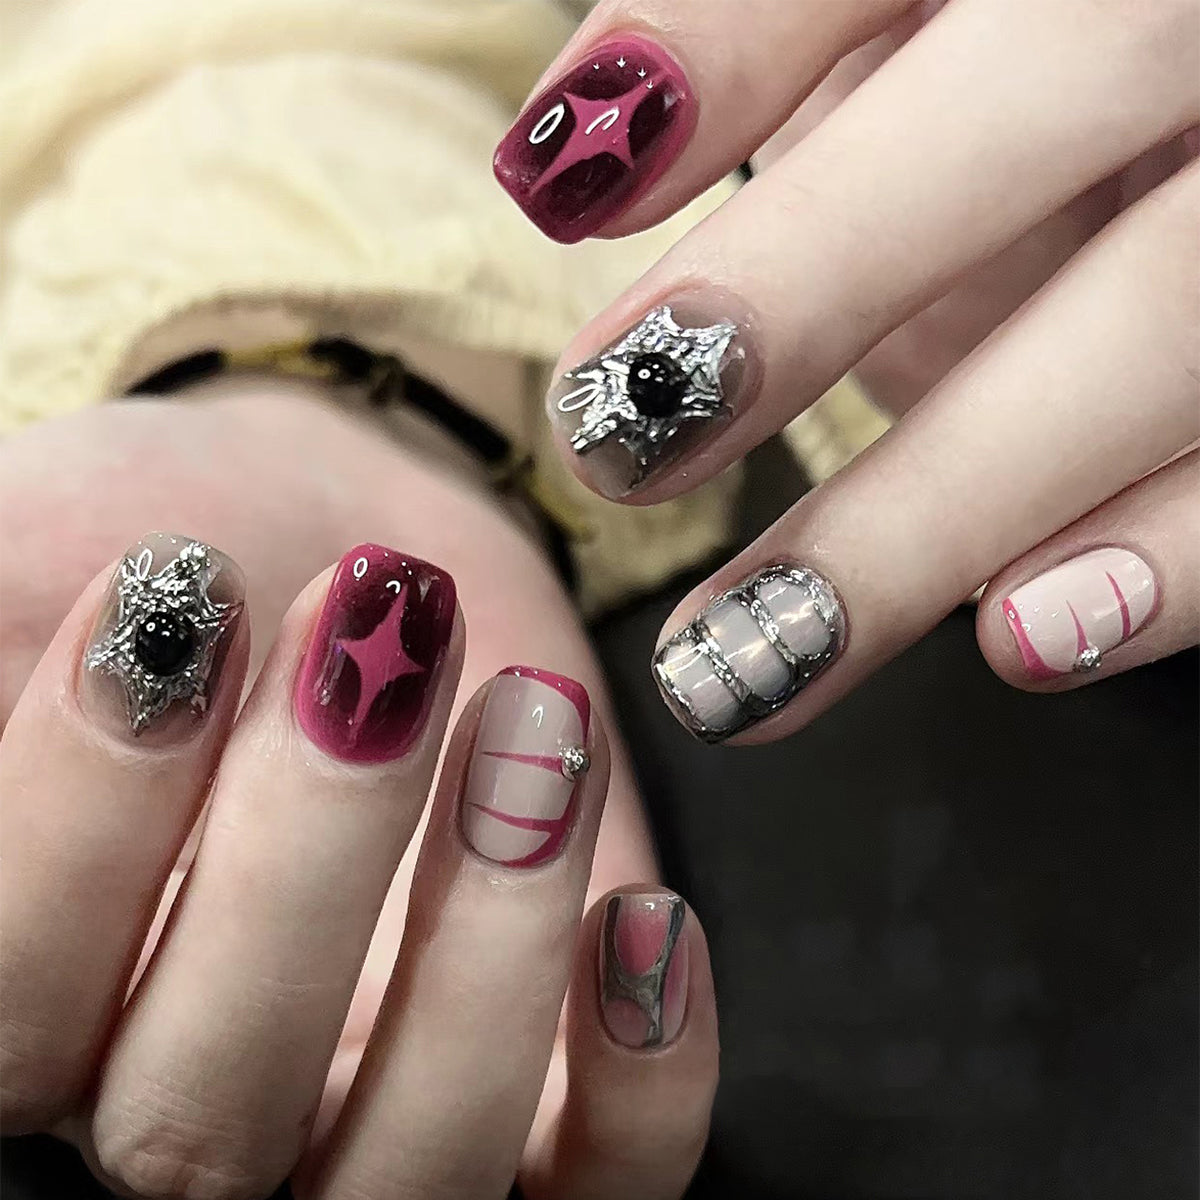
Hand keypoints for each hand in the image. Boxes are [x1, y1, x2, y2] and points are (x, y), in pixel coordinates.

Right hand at [0, 390, 717, 1198]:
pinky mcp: (553, 1097)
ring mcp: (380, 1116)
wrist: (374, 564)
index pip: (7, 1013)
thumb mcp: (47, 550)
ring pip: (413, 1164)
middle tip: (376, 649)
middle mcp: (193, 1098)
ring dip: (488, 945)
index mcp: (49, 993)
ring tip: (533, 720)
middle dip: (299, 866)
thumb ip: (3, 616)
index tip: (174, 605)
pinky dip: (644, 1083)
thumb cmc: (197, 535)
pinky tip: (645, 916)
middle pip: (198, 1122)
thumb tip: (13, 657)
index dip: (79, 824)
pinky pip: (603, 1185)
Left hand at [494, 0, 1198, 743]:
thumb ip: (773, 32)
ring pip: (1169, 327)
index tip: (564, 187)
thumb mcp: (912, 14)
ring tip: (767, 645)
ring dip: (950, 505)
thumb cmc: (1030, 74)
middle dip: (815, 277)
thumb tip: (590, 140)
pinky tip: (1028, 639)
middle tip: (623, 441)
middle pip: (1066, 87)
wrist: (1183, 112)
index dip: (732, 41)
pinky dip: (1169, 557)